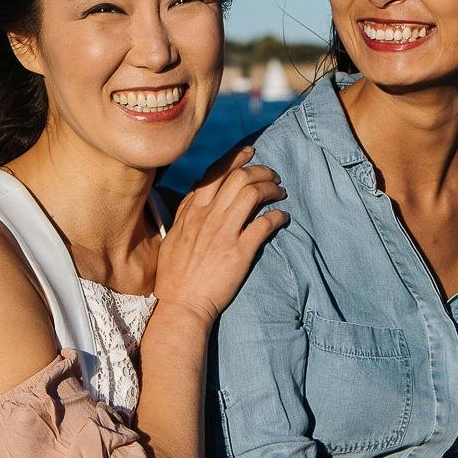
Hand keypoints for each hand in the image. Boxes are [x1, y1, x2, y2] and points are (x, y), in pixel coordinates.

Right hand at [150, 146, 285, 333]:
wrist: (181, 305)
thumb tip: (197, 188)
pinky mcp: (239, 251)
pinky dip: (278, 216)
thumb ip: (185, 211)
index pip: (215, 173)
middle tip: (273, 176)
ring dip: (272, 189)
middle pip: (239, 178)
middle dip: (261, 170)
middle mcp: (207, 217)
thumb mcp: (173, 236)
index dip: (235, 158)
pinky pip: (264, 224)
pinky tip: (283, 217)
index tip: (250, 152)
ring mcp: (223, 233)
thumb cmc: (175, 274)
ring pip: (253, 194)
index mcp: (191, 212)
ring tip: (281, 193)